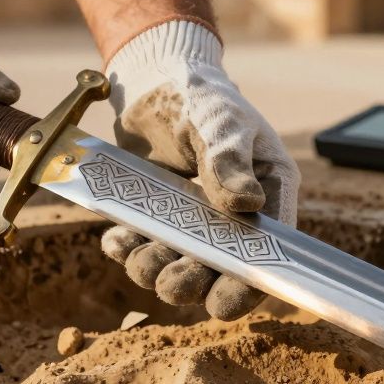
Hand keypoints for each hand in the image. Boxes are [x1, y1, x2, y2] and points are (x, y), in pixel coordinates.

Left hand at [100, 20, 299, 319]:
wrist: (154, 82)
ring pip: (174, 265)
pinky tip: (117, 238)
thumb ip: (230, 161)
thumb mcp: (220, 122)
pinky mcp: (152, 218)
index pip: (264, 254)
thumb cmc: (203, 98)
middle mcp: (231, 218)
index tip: (223, 302)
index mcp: (266, 195)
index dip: (247, 286)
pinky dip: (125, 249)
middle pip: (216, 272)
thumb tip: (247, 203)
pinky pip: (138, 247)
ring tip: (140, 255)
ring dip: (155, 270)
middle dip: (192, 284)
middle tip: (172, 282)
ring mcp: (189, 222)